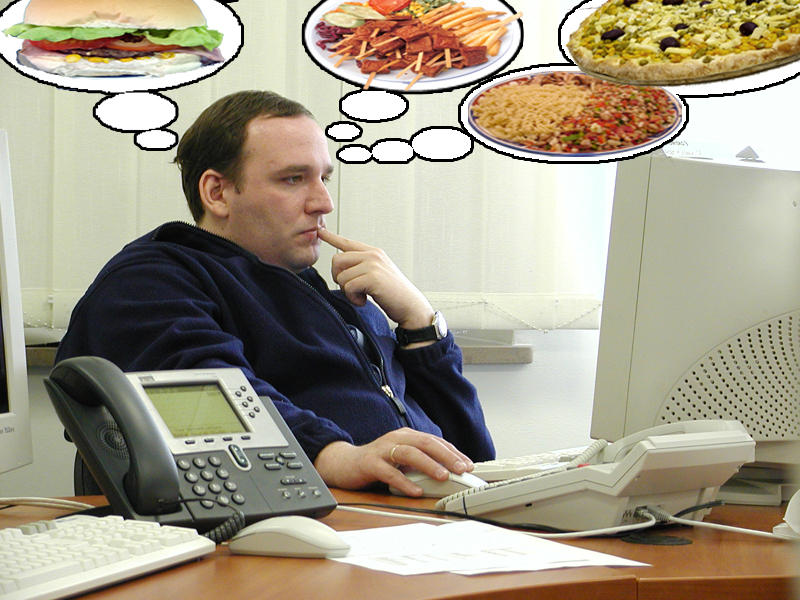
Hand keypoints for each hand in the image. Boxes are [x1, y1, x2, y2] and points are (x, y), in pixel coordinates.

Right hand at [313, 428, 473, 496]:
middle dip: (447, 456)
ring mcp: (382, 450)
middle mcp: (396, 438)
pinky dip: (404, 482)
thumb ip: (421, 462)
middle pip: (426, 443)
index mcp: (407, 436)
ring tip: (443, 476)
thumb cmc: (377, 462)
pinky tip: (415, 491)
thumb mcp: (402, 459)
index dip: (453, 452)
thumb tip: (449, 472)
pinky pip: (389, 472)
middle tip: (463, 469)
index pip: (435, 441)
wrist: (344, 463)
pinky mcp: (370, 463)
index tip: (469, 465)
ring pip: (409, 454)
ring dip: (429, 465)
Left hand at [317, 227, 433, 330]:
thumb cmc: (394, 294)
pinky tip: (364, 301)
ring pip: (341, 276)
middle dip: (338, 278)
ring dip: (347, 291)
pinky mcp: (373, 277)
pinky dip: (353, 298)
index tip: (320, 231)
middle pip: (337, 260)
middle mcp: (373, 255)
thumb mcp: (378, 274)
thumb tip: (341, 268)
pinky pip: (348, 286)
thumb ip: (362, 267)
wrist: (411, 307)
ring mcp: (373, 265)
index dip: (331, 237)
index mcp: (373, 252)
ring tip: (361, 296)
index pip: (347, 242)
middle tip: (351, 289)